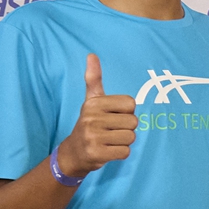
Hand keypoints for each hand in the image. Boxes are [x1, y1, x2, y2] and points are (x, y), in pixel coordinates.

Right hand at [59, 54, 137, 177]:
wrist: (74, 152)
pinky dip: (121, 153)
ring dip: (124, 141)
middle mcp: (91, 118)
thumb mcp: (91, 100)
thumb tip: (92, 55)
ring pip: (131, 137)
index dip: (127, 111)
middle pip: (133, 122)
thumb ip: (93, 79)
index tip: (113, 115)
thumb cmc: (90, 123)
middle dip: (127, 128)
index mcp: (94, 103)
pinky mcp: (97, 154)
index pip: (131, 104)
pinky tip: (108, 150)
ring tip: (109, 140)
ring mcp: (93, 137)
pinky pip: (125, 152)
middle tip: (111, 130)